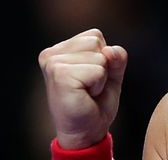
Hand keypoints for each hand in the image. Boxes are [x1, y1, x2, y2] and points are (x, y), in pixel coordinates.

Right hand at [38, 28, 127, 148]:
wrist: (86, 131)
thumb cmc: (96, 102)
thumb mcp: (112, 72)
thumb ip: (116, 56)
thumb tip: (109, 50)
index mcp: (59, 49)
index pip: (95, 36)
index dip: (103, 58)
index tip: (91, 77)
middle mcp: (51, 54)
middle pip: (97, 43)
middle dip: (103, 66)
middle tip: (89, 86)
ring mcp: (53, 64)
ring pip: (100, 56)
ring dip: (101, 77)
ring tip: (86, 91)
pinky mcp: (60, 75)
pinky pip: (98, 71)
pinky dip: (98, 85)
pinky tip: (84, 96)